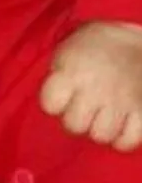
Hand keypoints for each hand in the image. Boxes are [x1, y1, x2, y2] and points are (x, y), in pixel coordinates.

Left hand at [40, 21, 141, 150]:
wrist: (140, 40)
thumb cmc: (102, 42)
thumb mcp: (74, 45)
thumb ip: (61, 69)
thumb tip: (54, 92)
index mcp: (71, 70)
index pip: (49, 102)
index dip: (53, 101)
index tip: (61, 95)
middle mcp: (92, 90)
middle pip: (74, 125)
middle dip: (78, 118)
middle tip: (87, 106)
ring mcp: (117, 104)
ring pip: (100, 136)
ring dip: (101, 127)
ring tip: (106, 112)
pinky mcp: (140, 114)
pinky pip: (125, 142)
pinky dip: (123, 136)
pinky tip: (121, 122)